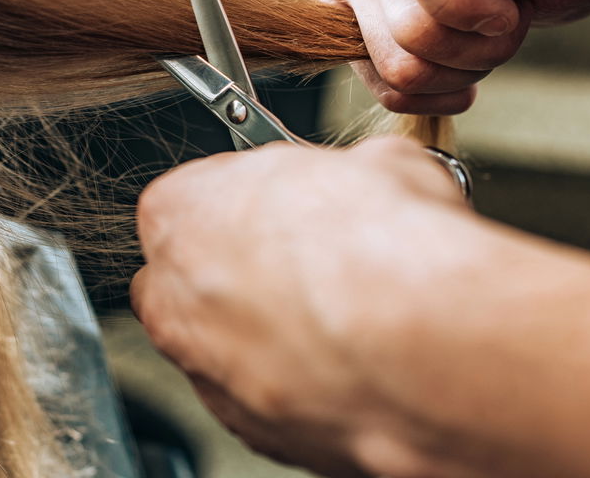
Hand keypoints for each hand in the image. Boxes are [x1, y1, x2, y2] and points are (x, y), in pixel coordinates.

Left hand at [130, 137, 508, 475]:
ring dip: (268, 331)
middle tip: (313, 262)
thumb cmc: (381, 251)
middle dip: (244, 267)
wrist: (416, 348)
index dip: (256, 199)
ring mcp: (204, 369)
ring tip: (342, 320)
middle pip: (193, 274)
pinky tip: (350, 366)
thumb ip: (346, 173)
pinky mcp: (249, 429)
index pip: (198, 195)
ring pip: (224, 344)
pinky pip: (261, 397)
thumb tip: (373, 175)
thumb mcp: (379, 161)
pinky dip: (296, 383)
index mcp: (181, 211)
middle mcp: (172, 295)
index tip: (297, 202)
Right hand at [320, 0, 589, 113]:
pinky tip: (468, 69)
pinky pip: (388, 89)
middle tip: (512, 19)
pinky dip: (439, 92)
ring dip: (462, 68)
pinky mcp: (348, 27)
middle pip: (405, 23)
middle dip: (477, 43)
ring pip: (396, 65)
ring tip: (491, 37)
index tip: (509, 7)